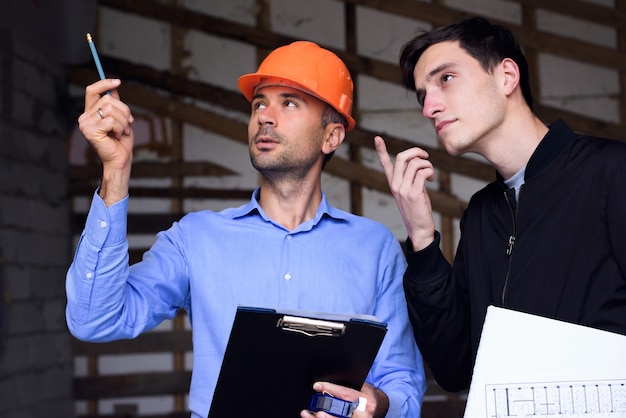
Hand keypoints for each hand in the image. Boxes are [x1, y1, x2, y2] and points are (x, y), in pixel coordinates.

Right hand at [77, 79, 134, 205]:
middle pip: (107, 100)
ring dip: (123, 121)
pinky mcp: (90, 131)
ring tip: (123, 131)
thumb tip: (114, 88)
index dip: (104, 84)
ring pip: (110, 110)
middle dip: (124, 110)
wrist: (120, 159)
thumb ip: (115, 104)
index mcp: (90, 112)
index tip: (118, 82)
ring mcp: (85, 124)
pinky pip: (111, 121)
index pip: (92, 91)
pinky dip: (120, 128)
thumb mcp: (121, 118)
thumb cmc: (120, 141)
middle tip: (129, 122)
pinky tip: (118, 136)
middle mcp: (84, 117)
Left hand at [300, 381, 387, 417]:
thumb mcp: (365, 387)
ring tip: (307, 414)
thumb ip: (352, 384)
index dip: (330, 389)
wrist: (382, 408)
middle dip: (325, 409)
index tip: (317, 386)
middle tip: (312, 405)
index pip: (345, 394)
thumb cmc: (369, 397)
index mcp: (365, 401)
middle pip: (341, 413)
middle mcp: (362, 415)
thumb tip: (333, 377)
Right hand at [374, 135, 435, 250]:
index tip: (377, 138)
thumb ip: (412, 178)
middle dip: (416, 151)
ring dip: (427, 164)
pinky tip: (431, 179)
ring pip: (415, 164)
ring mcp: (403, 189)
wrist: (419, 229)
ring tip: (430, 174)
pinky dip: (430, 172)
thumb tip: (420, 163)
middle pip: (402, 157)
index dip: (381, 150)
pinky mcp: (413, 194)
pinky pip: (422, 173)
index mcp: (393, 183)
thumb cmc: (417, 210)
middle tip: (426, 156)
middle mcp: (395, 185)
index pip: (385, 164)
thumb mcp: (412, 191)